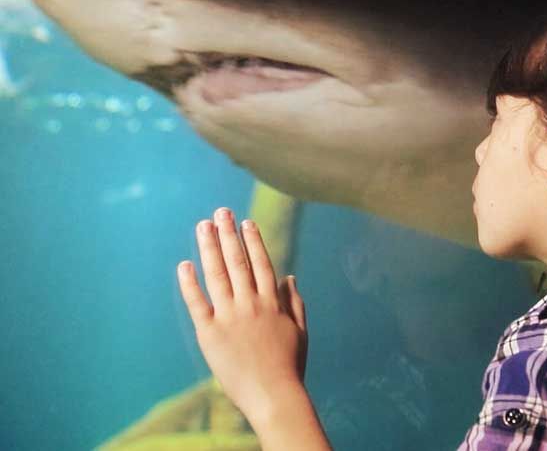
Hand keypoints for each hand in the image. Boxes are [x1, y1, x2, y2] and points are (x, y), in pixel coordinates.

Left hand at [176, 207, 307, 421]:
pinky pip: (197, 303)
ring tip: (203, 226)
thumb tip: (290, 276)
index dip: (253, 241)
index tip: (246, 222)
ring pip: (217, 275)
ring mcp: (229, 317)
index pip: (261, 263)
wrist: (273, 395)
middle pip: (237, 262)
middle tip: (221, 212)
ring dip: (209, 247)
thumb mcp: (299, 331)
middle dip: (229, 234)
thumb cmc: (290, 366)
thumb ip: (295, 302)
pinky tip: (184, 264)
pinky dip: (190, 283)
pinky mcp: (210, 333)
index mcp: (272, 302)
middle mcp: (250, 304)